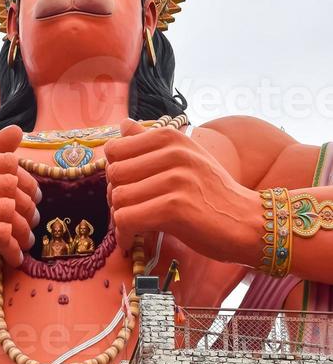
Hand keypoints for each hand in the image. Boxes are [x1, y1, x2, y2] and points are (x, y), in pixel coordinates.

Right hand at [0, 126, 40, 287]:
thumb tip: (17, 129)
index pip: (8, 164)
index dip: (26, 185)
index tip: (29, 203)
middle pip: (9, 187)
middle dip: (26, 210)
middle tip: (29, 227)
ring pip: (5, 211)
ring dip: (21, 233)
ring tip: (22, 243)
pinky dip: (9, 248)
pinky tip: (11, 256)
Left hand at [105, 118, 261, 264]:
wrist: (249, 222)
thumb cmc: (214, 193)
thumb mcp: (186, 157)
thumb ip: (151, 141)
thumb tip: (123, 123)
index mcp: (170, 137)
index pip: (115, 149)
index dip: (113, 173)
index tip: (124, 189)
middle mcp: (173, 152)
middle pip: (114, 174)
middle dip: (113, 197)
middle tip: (127, 212)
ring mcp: (176, 179)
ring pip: (118, 198)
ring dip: (119, 219)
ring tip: (131, 228)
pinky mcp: (176, 208)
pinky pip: (128, 219)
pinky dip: (124, 234)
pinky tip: (131, 240)